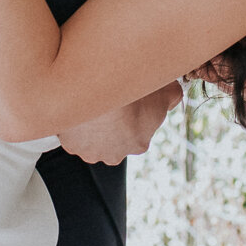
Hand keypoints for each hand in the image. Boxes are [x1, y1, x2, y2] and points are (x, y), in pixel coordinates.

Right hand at [57, 85, 181, 165]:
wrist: (101, 89)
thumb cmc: (135, 91)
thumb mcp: (165, 91)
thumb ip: (173, 96)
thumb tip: (175, 95)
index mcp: (138, 145)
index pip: (136, 133)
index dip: (132, 114)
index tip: (126, 100)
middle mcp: (115, 155)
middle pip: (112, 139)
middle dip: (110, 124)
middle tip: (108, 101)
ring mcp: (91, 152)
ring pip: (90, 139)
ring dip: (90, 125)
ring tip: (91, 103)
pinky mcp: (70, 145)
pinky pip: (71, 132)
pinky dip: (72, 121)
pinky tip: (76, 105)